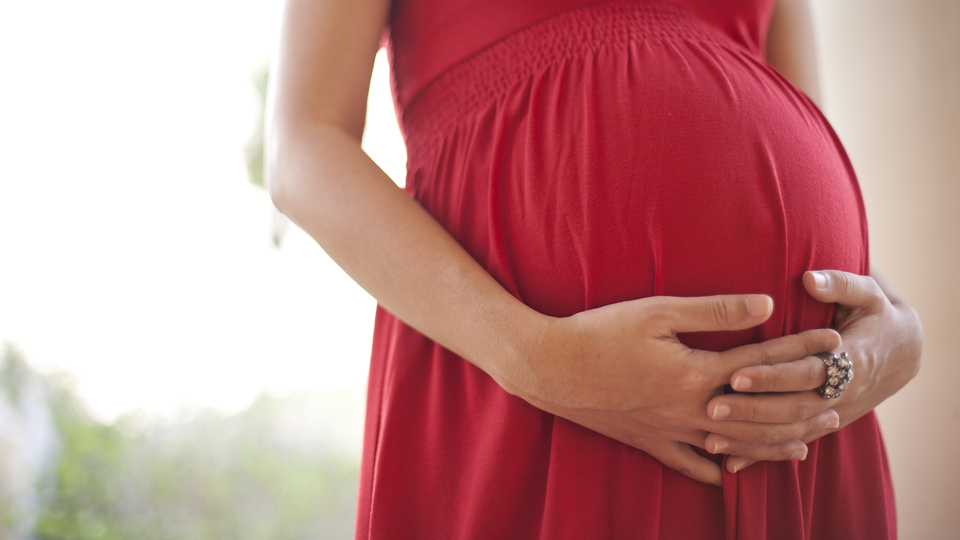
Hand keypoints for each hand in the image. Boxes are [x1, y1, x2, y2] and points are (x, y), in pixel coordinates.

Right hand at [509, 294, 841, 485]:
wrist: (550, 368)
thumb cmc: (599, 332)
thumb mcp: (656, 311)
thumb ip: (714, 311)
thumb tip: (765, 305)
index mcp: (697, 373)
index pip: (763, 361)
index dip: (800, 350)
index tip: (832, 342)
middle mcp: (691, 409)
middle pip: (760, 413)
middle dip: (802, 406)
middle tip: (837, 401)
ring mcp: (670, 430)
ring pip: (734, 444)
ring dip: (774, 443)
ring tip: (806, 444)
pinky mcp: (647, 441)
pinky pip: (689, 464)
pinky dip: (715, 470)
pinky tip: (730, 474)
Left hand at [704, 270, 921, 473]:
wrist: (903, 353)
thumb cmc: (876, 315)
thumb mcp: (868, 294)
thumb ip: (840, 284)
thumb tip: (810, 278)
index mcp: (850, 360)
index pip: (805, 372)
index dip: (771, 376)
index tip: (735, 374)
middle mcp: (841, 394)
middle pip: (792, 408)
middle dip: (751, 410)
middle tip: (712, 407)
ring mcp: (832, 414)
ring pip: (789, 434)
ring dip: (751, 439)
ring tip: (711, 438)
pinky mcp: (822, 425)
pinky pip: (790, 444)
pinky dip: (761, 456)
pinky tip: (730, 465)